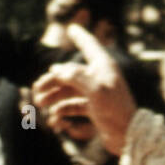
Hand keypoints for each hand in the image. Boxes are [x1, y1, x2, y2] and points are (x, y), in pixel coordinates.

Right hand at [31, 24, 135, 155]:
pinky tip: (55, 120)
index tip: (72, 28)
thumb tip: (56, 69)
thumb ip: (74, 75)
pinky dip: (63, 111)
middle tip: (36, 90)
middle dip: (52, 80)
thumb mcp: (95, 89)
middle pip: (70, 73)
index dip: (80, 36)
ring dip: (54, 96)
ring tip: (40, 104)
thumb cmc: (115, 110)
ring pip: (70, 90)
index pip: (90, 45)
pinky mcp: (95, 109)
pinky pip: (74, 106)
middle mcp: (99, 77)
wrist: (128, 136)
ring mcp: (97, 93)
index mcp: (103, 66)